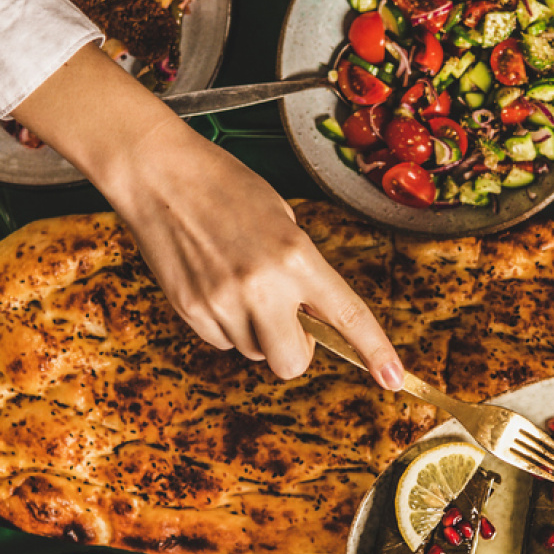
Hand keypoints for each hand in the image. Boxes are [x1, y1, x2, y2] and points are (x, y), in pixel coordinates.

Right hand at [10, 46, 404, 387]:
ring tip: (235, 279)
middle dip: (294, 349)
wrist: (159, 174)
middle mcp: (262, 286)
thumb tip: (310, 316)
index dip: (375, 352)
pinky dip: (222, 324)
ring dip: (253, 330)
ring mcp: (222, 302)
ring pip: (254, 351)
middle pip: (293, 362)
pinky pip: (220, 341)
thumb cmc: (224, 186)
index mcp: (296, 256)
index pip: (347, 316)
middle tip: (284, 318)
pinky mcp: (190, 310)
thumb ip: (301, 271)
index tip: (393, 380)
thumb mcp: (281, 220)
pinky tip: (211, 282)